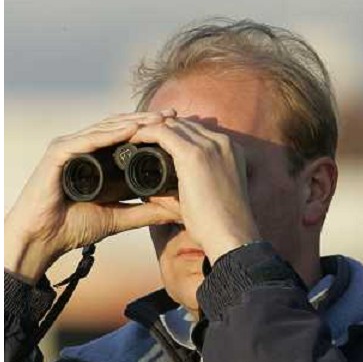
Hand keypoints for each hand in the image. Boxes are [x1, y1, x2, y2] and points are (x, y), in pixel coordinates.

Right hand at [4, 109, 181, 282]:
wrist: (43, 239)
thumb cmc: (73, 227)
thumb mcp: (118, 218)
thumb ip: (145, 213)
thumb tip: (175, 212)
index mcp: (94, 157)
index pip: (125, 137)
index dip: (150, 130)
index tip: (177, 127)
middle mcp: (81, 147)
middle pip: (118, 127)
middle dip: (146, 120)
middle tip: (173, 115)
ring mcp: (68, 147)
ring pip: (105, 129)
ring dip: (132, 122)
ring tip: (157, 119)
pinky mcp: (58, 153)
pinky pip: (86, 140)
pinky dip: (108, 134)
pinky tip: (129, 130)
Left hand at [129, 118, 260, 262]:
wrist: (232, 236)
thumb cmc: (222, 227)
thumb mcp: (210, 199)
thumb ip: (189, 191)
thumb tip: (155, 194)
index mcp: (230, 151)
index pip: (197, 132)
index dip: (175, 135)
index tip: (156, 144)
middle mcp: (222, 142)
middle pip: (184, 125)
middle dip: (161, 128)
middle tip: (138, 138)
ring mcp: (209, 146)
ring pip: (172, 125)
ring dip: (150, 128)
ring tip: (130, 137)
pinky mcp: (193, 155)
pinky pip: (162, 133)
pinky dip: (144, 133)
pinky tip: (131, 139)